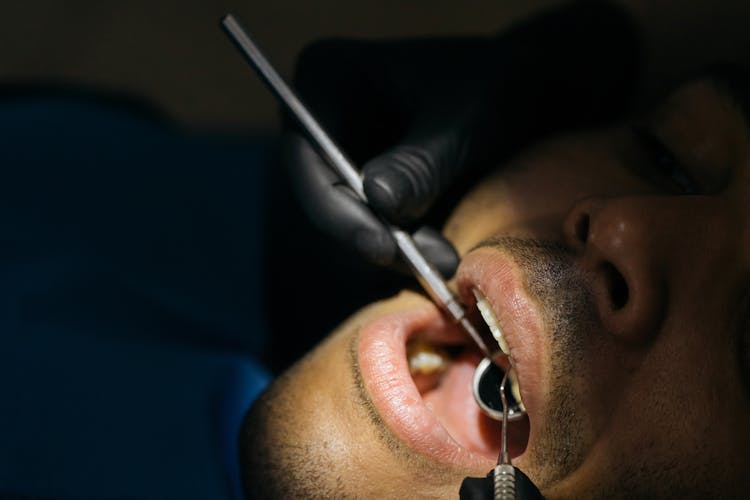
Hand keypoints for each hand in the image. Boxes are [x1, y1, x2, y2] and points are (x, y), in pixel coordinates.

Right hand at [281, 2, 639, 277]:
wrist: (524, 93)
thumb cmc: (495, 84)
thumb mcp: (466, 118)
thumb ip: (422, 161)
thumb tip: (378, 201)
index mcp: (327, 78)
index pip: (307, 156)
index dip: (336, 207)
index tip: (382, 245)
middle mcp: (323, 122)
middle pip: (323, 196)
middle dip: (372, 237)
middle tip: (429, 266)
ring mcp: (342, 157)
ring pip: (347, 219)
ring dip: (392, 250)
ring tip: (445, 264)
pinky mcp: (367, 187)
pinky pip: (371, 227)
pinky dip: (403, 248)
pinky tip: (439, 259)